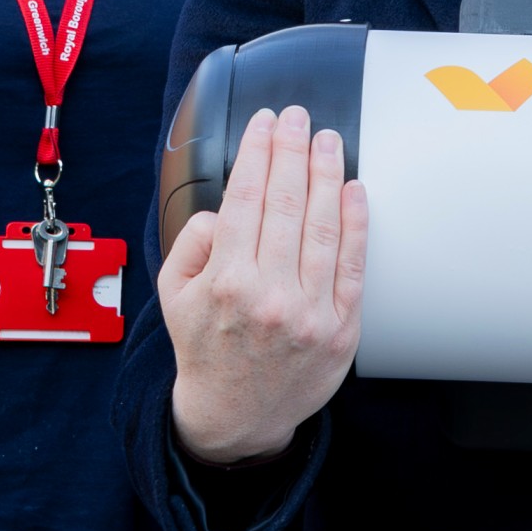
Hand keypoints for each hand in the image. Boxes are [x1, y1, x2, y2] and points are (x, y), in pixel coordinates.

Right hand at [164, 105, 367, 465]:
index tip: (265, 122)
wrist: (236, 414)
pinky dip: (355, 224)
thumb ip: (194, 242)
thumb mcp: (175, 294)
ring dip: (327, 175)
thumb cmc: (206, 346)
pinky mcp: (341, 328)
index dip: (258, 152)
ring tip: (328, 141)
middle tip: (298, 117)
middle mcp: (270, 294)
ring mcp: (310, 312)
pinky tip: (354, 191)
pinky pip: (352, 266)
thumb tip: (230, 205)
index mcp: (226, 281)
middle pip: (287, 203)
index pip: (247, 198)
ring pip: (323, 227)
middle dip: (293, 150)